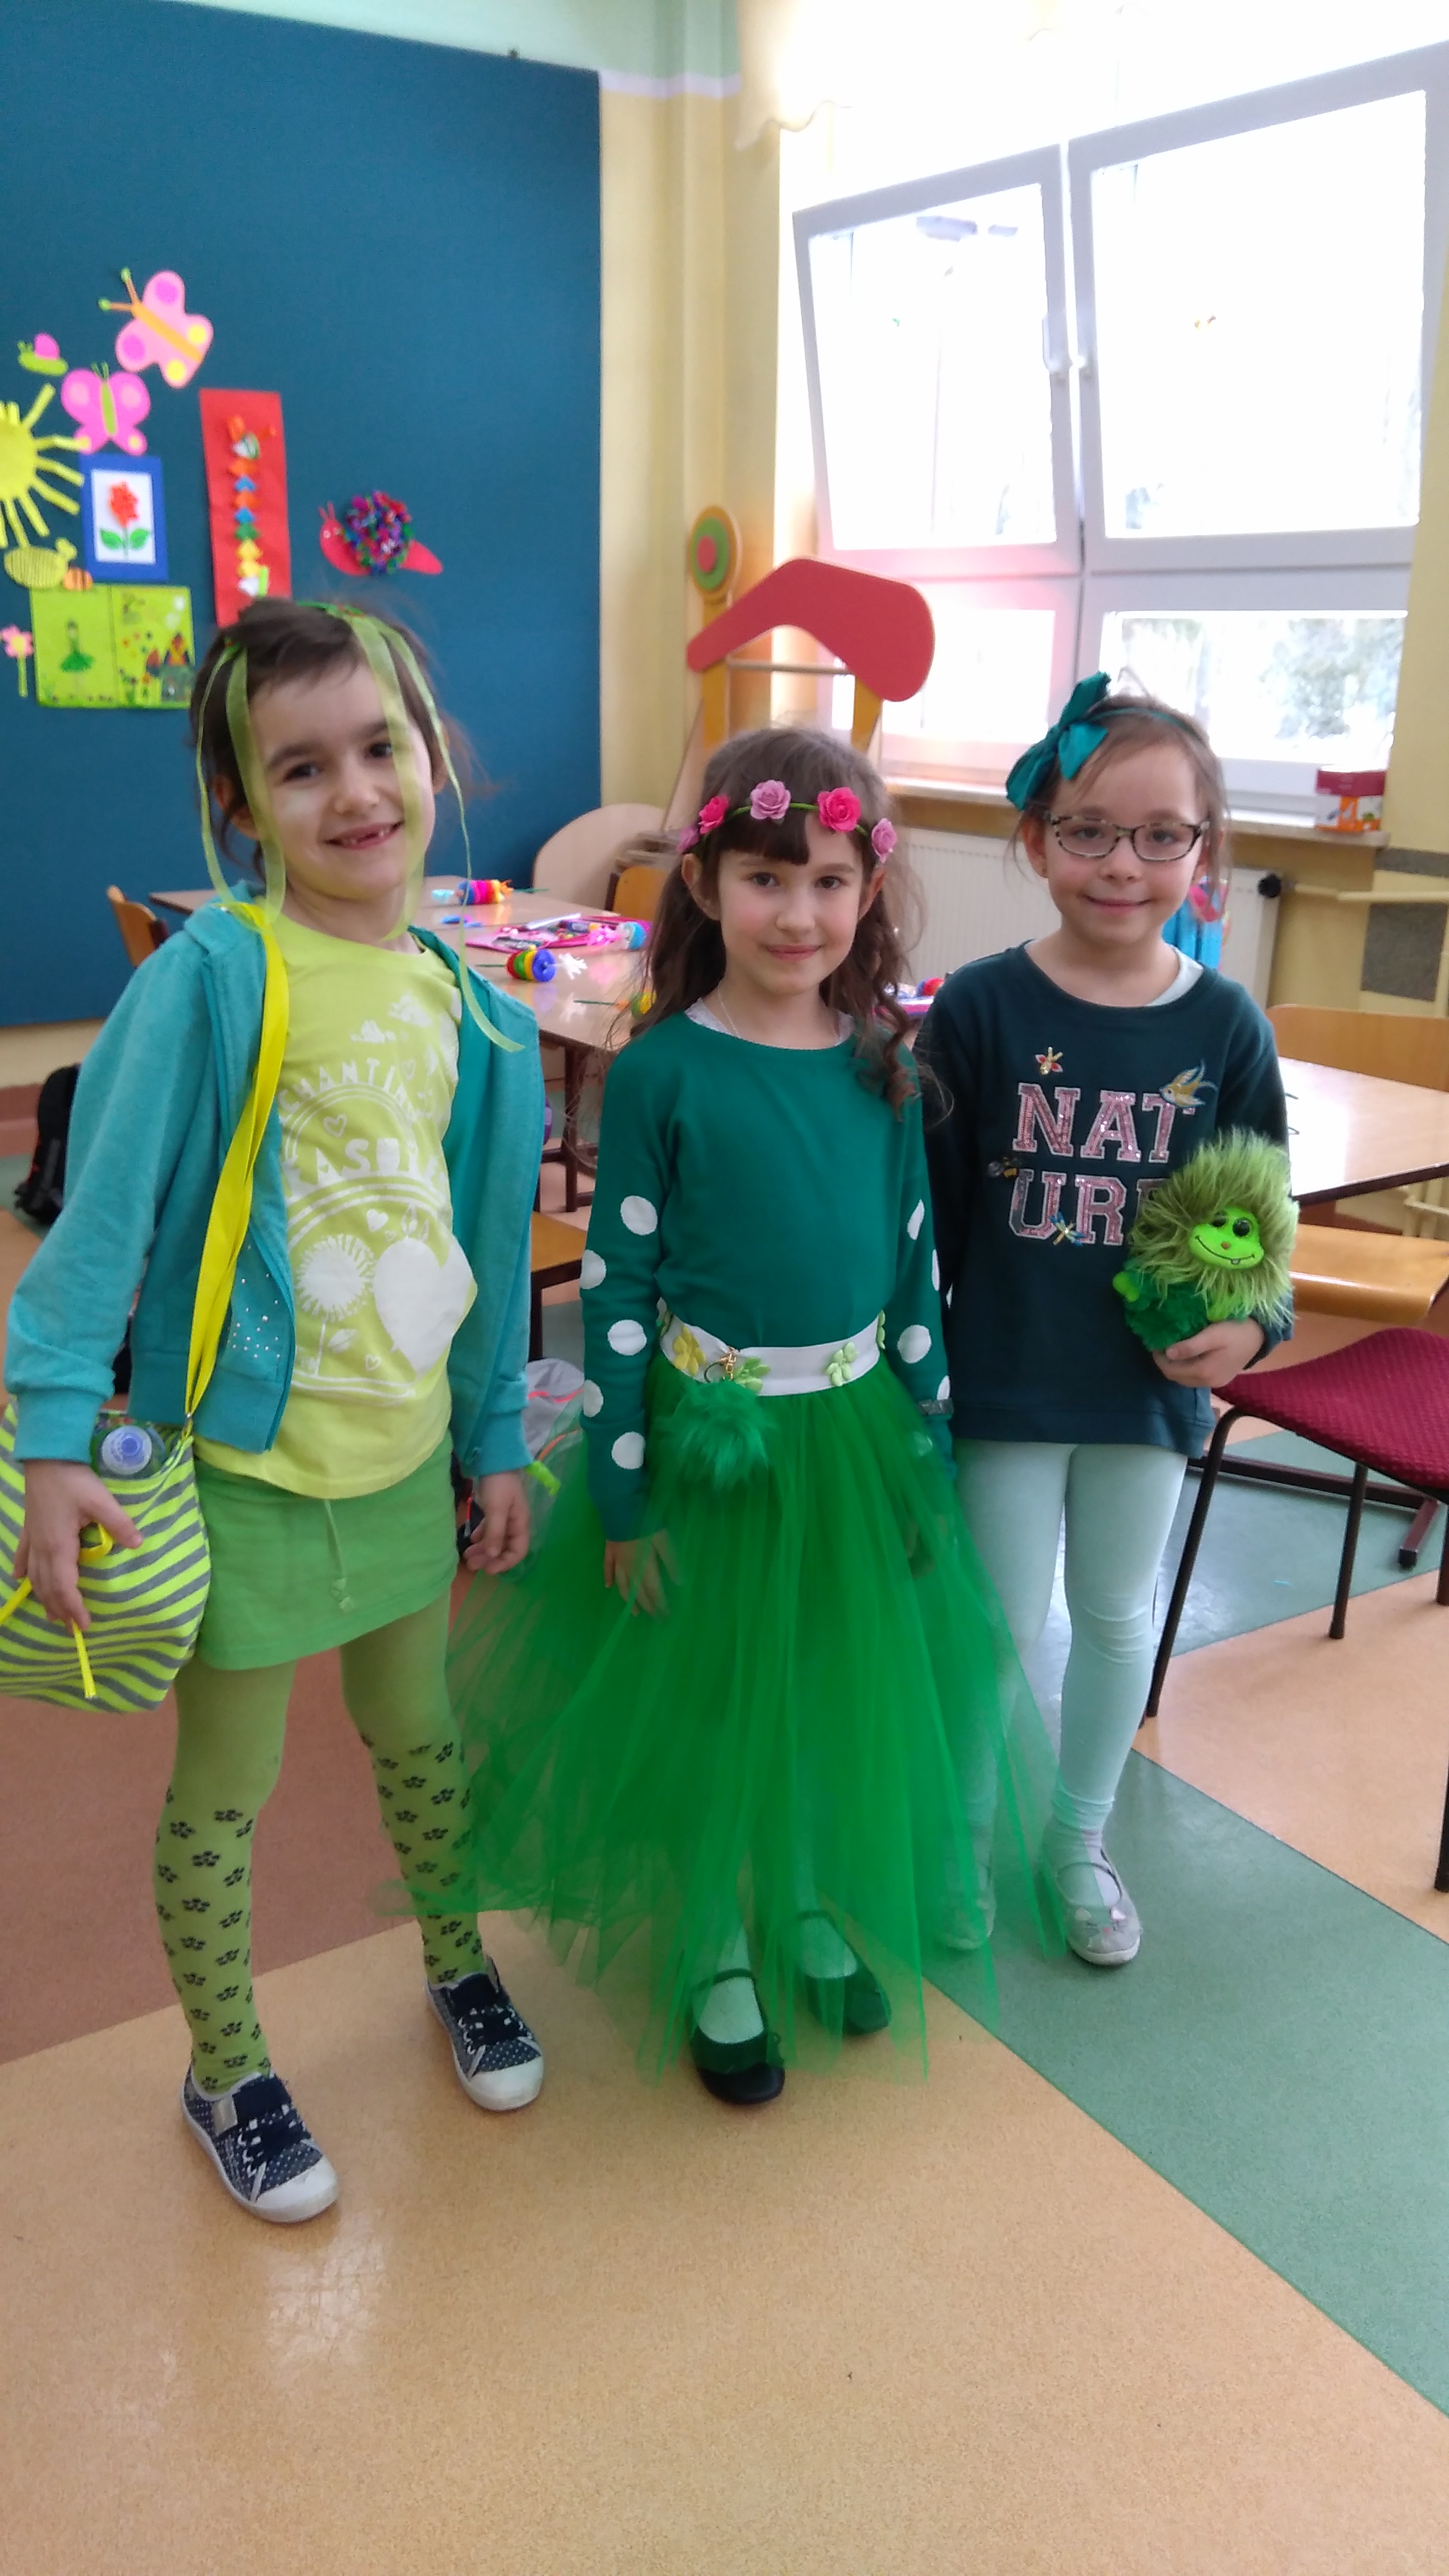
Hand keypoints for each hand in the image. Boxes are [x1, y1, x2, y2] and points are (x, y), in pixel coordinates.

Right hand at [16, 1459, 141, 1630]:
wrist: (47, 1458)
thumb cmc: (73, 1480)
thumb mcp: (101, 1501)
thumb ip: (119, 1524)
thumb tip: (138, 1544)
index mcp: (59, 1547)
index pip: (64, 1587)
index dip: (73, 1608)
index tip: (84, 1626)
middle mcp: (42, 1548)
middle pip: (48, 1587)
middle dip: (60, 1609)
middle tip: (71, 1629)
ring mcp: (33, 1538)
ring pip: (34, 1576)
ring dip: (43, 1597)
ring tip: (51, 1614)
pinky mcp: (29, 1528)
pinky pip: (23, 1555)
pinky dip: (23, 1571)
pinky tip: (20, 1579)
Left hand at [463, 1471, 530, 1574]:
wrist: (495, 1459)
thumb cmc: (499, 1484)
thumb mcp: (496, 1509)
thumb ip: (495, 1533)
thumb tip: (492, 1556)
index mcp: (520, 1524)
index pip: (518, 1551)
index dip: (505, 1563)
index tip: (488, 1569)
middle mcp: (514, 1523)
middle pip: (505, 1548)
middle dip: (489, 1558)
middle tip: (471, 1564)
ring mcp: (505, 1516)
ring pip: (495, 1540)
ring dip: (483, 1549)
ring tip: (467, 1556)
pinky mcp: (495, 1510)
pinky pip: (490, 1530)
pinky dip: (482, 1537)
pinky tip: (472, 1540)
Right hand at [603, 1529, 676, 1617]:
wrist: (622, 1508)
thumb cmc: (646, 1524)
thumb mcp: (664, 1540)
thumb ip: (671, 1561)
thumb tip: (678, 1581)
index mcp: (645, 1566)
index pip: (654, 1590)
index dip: (660, 1603)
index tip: (665, 1614)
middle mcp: (630, 1568)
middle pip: (638, 1591)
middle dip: (647, 1605)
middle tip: (653, 1617)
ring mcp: (618, 1560)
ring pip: (622, 1585)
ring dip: (628, 1599)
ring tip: (633, 1611)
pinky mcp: (610, 1550)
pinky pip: (607, 1568)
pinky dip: (608, 1578)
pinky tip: (608, 1587)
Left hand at [1153, 1317, 1265, 1388]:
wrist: (1262, 1335)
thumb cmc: (1237, 1330)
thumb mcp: (1213, 1334)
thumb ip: (1191, 1345)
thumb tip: (1168, 1353)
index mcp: (1204, 1372)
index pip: (1171, 1371)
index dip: (1159, 1359)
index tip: (1154, 1343)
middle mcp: (1208, 1382)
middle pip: (1177, 1377)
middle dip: (1165, 1363)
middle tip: (1160, 1345)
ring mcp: (1215, 1383)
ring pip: (1185, 1379)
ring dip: (1176, 1366)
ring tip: (1171, 1348)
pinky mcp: (1220, 1379)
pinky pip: (1196, 1377)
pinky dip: (1187, 1368)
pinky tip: (1186, 1355)